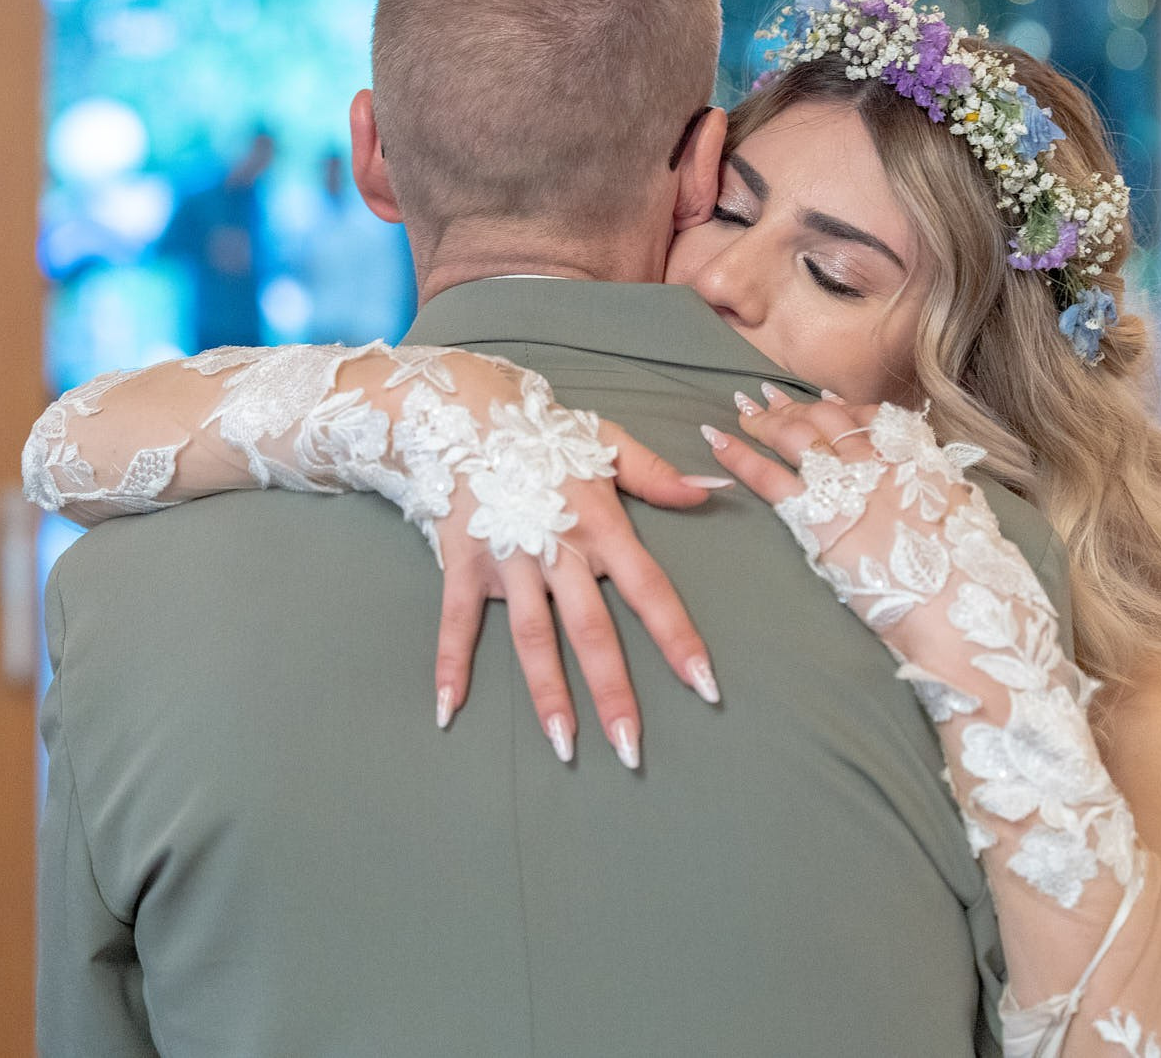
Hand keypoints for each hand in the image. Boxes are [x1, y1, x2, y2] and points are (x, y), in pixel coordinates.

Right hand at [424, 359, 723, 769]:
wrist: (463, 411)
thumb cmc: (544, 434)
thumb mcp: (608, 443)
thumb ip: (658, 475)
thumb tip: (712, 489)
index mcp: (600, 524)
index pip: (650, 589)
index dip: (677, 638)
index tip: (705, 687)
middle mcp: (558, 548)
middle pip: (592, 630)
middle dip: (613, 691)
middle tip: (631, 751)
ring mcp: (509, 561)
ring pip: (532, 637)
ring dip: (548, 694)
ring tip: (565, 747)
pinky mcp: (464, 566)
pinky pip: (457, 623)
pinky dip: (450, 665)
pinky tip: (448, 711)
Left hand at [700, 383, 999, 655]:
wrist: (960, 605)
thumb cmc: (970, 575)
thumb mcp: (965, 516)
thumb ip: (944, 494)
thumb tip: (941, 491)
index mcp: (914, 456)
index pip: (869, 417)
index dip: (840, 407)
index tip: (822, 402)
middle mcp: (878, 458)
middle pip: (826, 419)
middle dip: (795, 407)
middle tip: (767, 399)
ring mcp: (846, 482)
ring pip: (795, 436)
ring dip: (765, 420)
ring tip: (742, 411)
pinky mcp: (817, 515)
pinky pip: (768, 475)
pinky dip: (739, 454)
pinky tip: (717, 439)